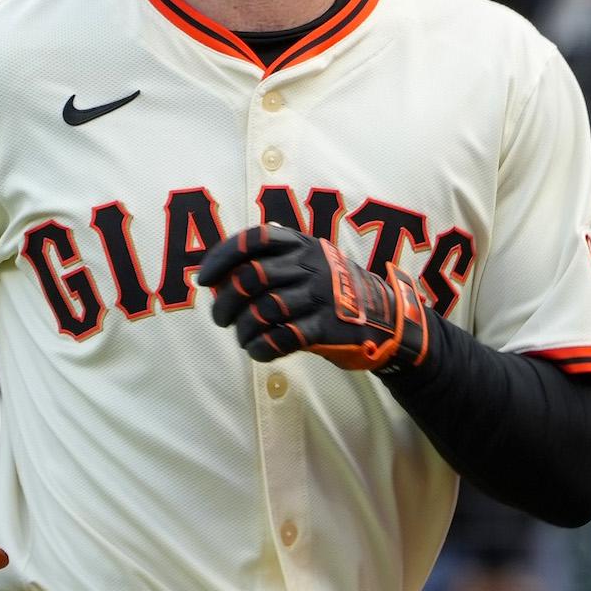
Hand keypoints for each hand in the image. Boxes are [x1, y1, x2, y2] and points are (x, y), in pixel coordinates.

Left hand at [198, 223, 430, 371]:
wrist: (386, 317)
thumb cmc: (334, 292)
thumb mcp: (311, 261)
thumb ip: (274, 262)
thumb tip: (219, 279)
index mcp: (302, 244)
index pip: (254, 240)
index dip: (222, 257)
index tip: (205, 279)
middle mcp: (311, 265)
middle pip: (251, 278)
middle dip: (226, 302)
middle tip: (220, 318)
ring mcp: (321, 295)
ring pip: (263, 310)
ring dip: (244, 329)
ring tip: (242, 337)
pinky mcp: (328, 326)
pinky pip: (283, 337)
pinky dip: (262, 347)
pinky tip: (257, 350)